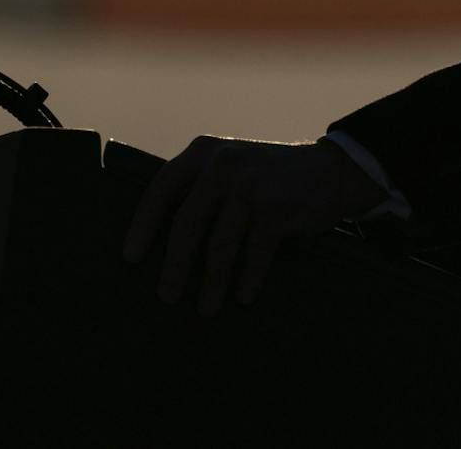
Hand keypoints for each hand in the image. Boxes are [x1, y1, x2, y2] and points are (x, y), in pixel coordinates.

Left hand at [122, 135, 392, 316]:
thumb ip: (200, 189)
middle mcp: (223, 164)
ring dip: (212, 283)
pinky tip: (243, 296)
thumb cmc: (269, 179)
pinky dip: (248, 279)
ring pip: (220, 245)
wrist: (329, 170)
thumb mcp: (230, 169)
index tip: (131, 256)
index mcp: (203, 152)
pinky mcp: (276, 206)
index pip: (162, 188)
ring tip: (207, 308)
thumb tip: (159, 243)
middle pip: (187, 222)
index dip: (143, 224)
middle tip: (167, 295)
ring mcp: (250, 184)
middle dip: (175, 265)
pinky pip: (255, 253)